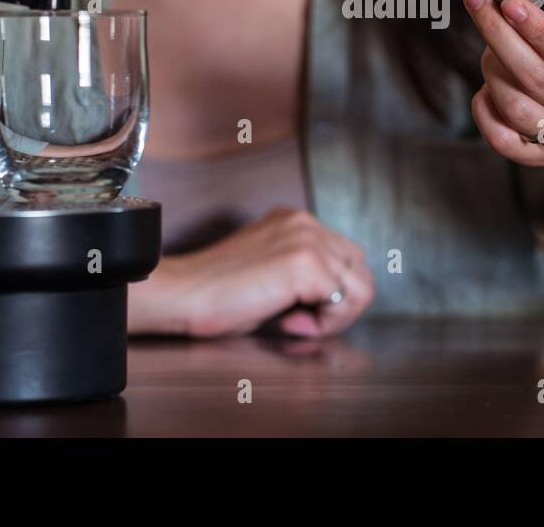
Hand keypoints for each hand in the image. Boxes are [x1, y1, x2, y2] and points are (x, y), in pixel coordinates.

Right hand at [127, 206, 374, 337]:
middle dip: (338, 305)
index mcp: (296, 221)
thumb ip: (303, 275)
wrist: (182, 294)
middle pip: (360, 271)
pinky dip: (323, 323)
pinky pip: (343, 302)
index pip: (346, 259)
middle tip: (297, 321)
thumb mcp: (269, 272)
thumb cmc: (215, 294)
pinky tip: (287, 322)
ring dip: (333, 316)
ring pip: (361, 287)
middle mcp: (306, 222)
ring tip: (294, 322)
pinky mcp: (306, 263)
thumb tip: (336, 299)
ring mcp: (308, 240)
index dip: (328, 294)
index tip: (293, 311)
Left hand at [462, 0, 543, 166]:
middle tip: (477, 1)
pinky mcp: (539, 157)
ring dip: (492, 69)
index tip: (509, 2)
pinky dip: (484, 111)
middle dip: (500, 37)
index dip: (539, 31)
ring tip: (491, 45)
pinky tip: (485, 87)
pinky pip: (501, 141)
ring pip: (516, 108)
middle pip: (537, 80)